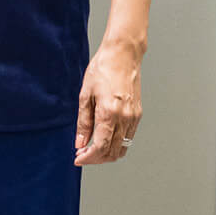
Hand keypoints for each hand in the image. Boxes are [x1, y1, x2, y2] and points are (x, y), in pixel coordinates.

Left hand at [74, 40, 142, 165]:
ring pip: (122, 148)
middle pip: (112, 152)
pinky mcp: (138, 115)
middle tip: (82, 154)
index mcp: (109, 113)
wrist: (122, 55)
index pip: (100, 147)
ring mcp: (133, 118)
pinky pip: (128, 137)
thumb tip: (79, 143)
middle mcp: (125, 119)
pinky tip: (104, 137)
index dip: (88, 157)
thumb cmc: (102, 70)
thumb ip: (83, 122)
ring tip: (91, 147)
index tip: (78, 159)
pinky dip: (116, 143)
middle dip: (96, 158)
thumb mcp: (85, 94)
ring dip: (106, 153)